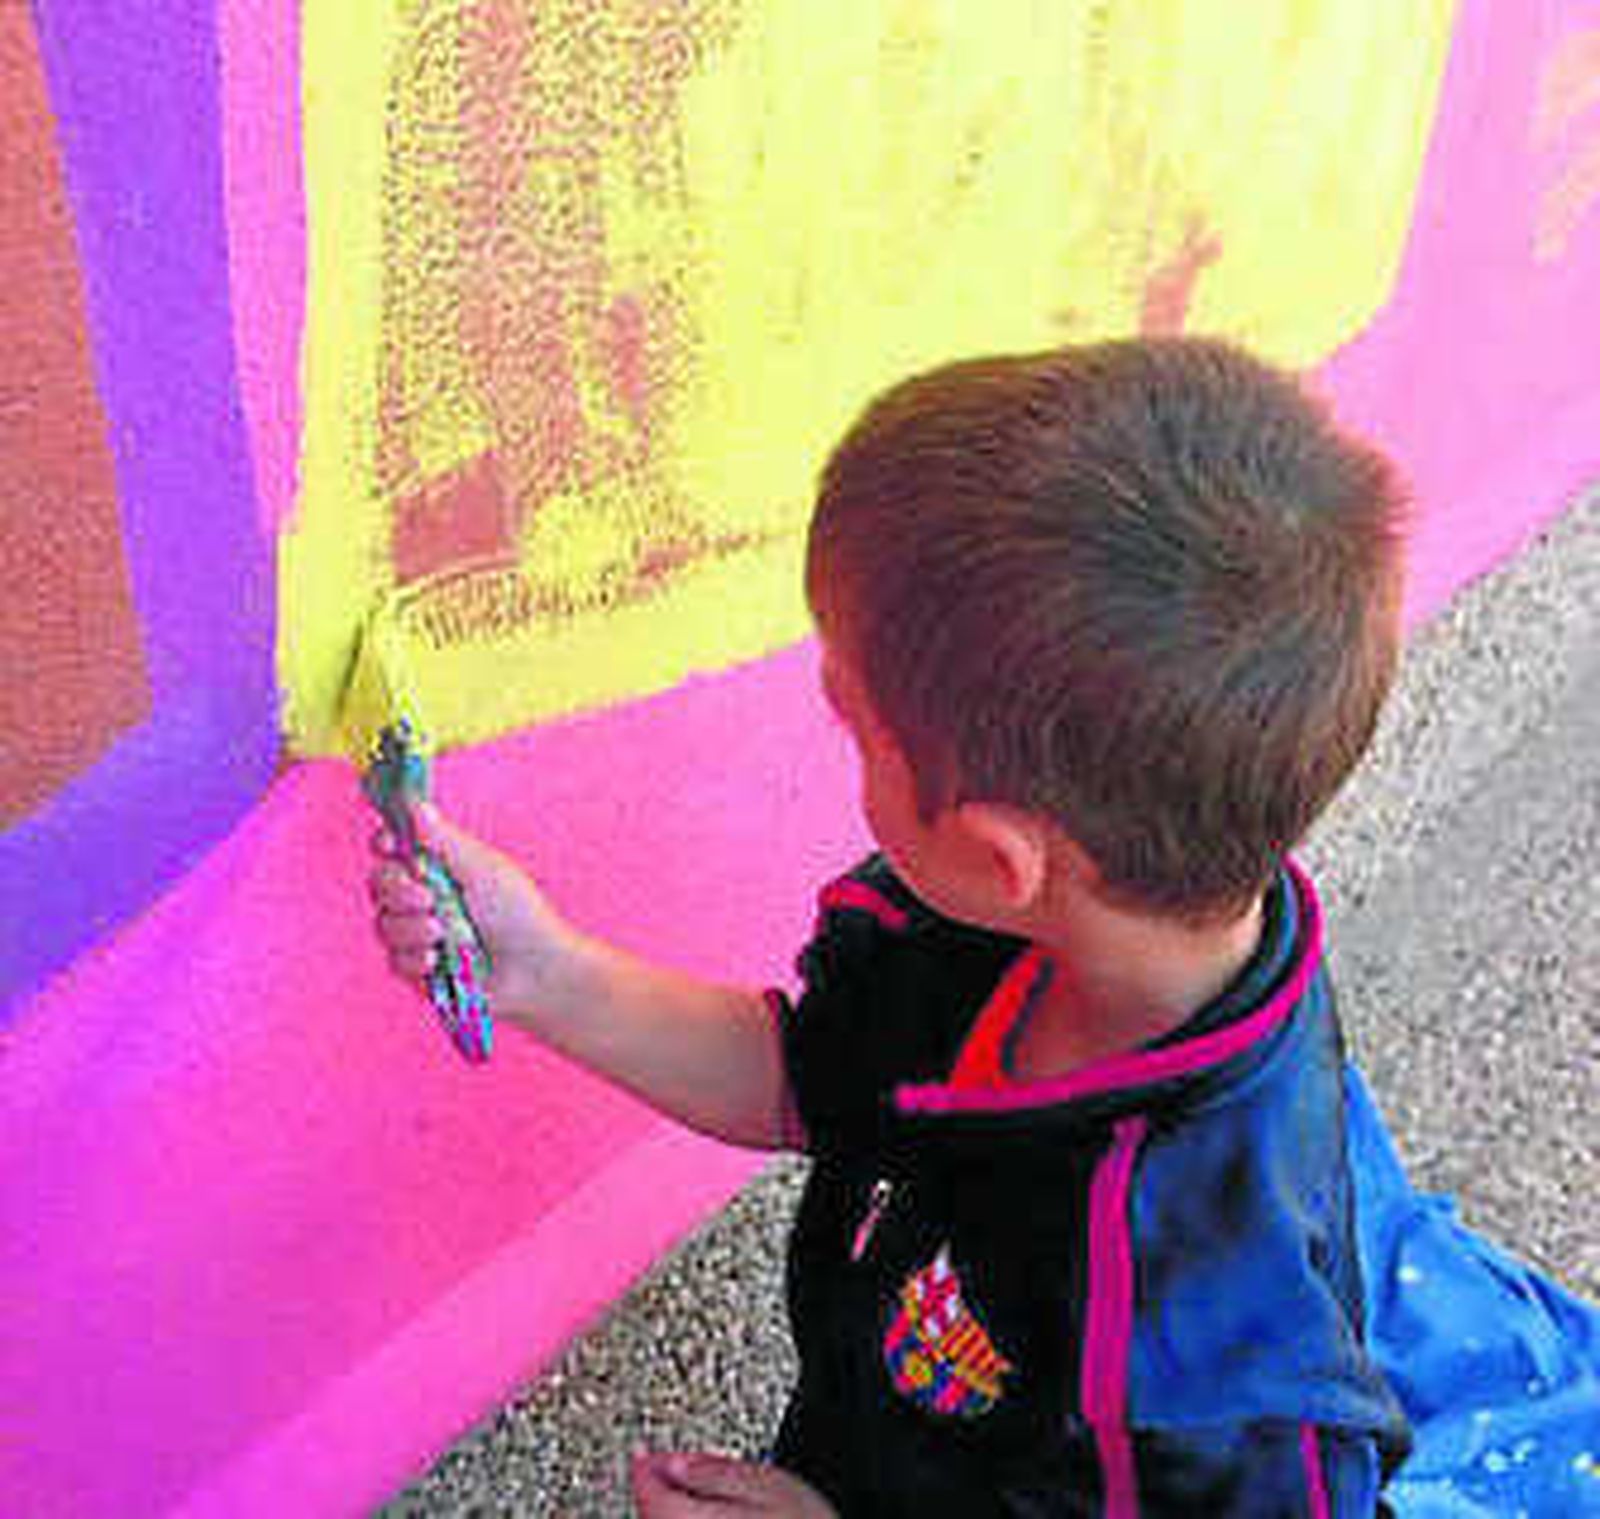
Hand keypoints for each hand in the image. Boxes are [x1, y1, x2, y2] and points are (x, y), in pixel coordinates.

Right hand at [367, 800, 571, 1012]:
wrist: (534, 968)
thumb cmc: (518, 912)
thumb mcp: (482, 868)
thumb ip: (444, 841)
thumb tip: (417, 804)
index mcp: (439, 868)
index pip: (393, 848)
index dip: (385, 844)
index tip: (389, 845)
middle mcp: (424, 898)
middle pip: (380, 884)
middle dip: (398, 890)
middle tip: (427, 898)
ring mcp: (420, 934)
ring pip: (384, 924)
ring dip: (413, 928)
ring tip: (444, 933)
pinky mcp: (419, 970)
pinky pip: (395, 960)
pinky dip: (416, 959)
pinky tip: (439, 961)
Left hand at [630, 1452, 837, 1517]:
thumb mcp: (769, 1485)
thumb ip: (716, 1471)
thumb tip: (674, 1460)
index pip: (650, 1494)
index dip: (645, 1466)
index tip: (644, 1451)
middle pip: (655, 1515)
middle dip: (659, 1488)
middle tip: (667, 1464)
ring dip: (672, 1508)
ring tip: (691, 1489)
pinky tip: (708, 1515)